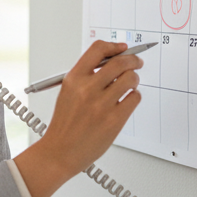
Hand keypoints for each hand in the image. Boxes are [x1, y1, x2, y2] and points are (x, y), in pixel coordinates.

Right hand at [40, 40, 141, 174]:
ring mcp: (101, 104)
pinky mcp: (114, 119)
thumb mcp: (67, 93)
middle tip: (136, 63)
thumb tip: (111, 62)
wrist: (60, 151)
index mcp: (73, 79)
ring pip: (131, 78)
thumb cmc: (64, 124)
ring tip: (129, 85)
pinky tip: (126, 101)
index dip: (114, 46)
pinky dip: (134, 96)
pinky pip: (135, 98)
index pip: (97, 50)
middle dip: (133, 60)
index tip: (122, 48)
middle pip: (120, 62)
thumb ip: (86, 77)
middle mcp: (87, 89)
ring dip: (134, 79)